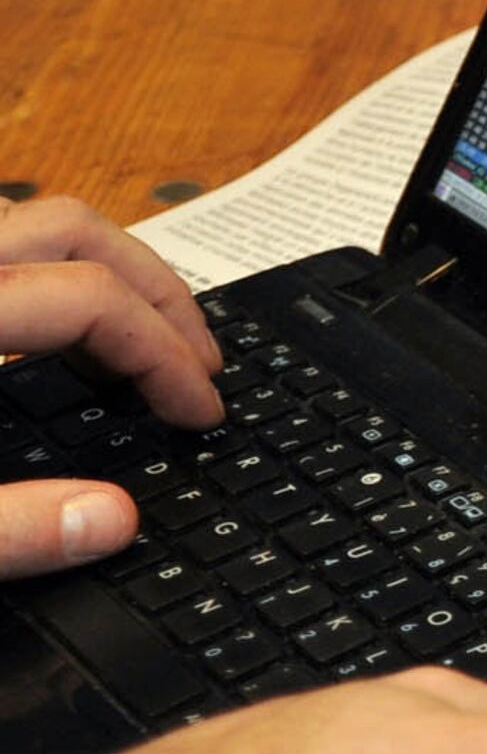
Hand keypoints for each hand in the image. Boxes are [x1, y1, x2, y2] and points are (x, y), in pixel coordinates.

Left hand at [0, 196, 221, 581]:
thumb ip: (7, 527)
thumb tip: (114, 522)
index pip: (92, 300)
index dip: (164, 354)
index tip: (199, 413)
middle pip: (76, 231)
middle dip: (158, 291)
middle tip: (200, 361)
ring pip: (34, 226)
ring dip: (107, 271)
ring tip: (147, 337)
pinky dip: (48, 281)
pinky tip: (54, 345)